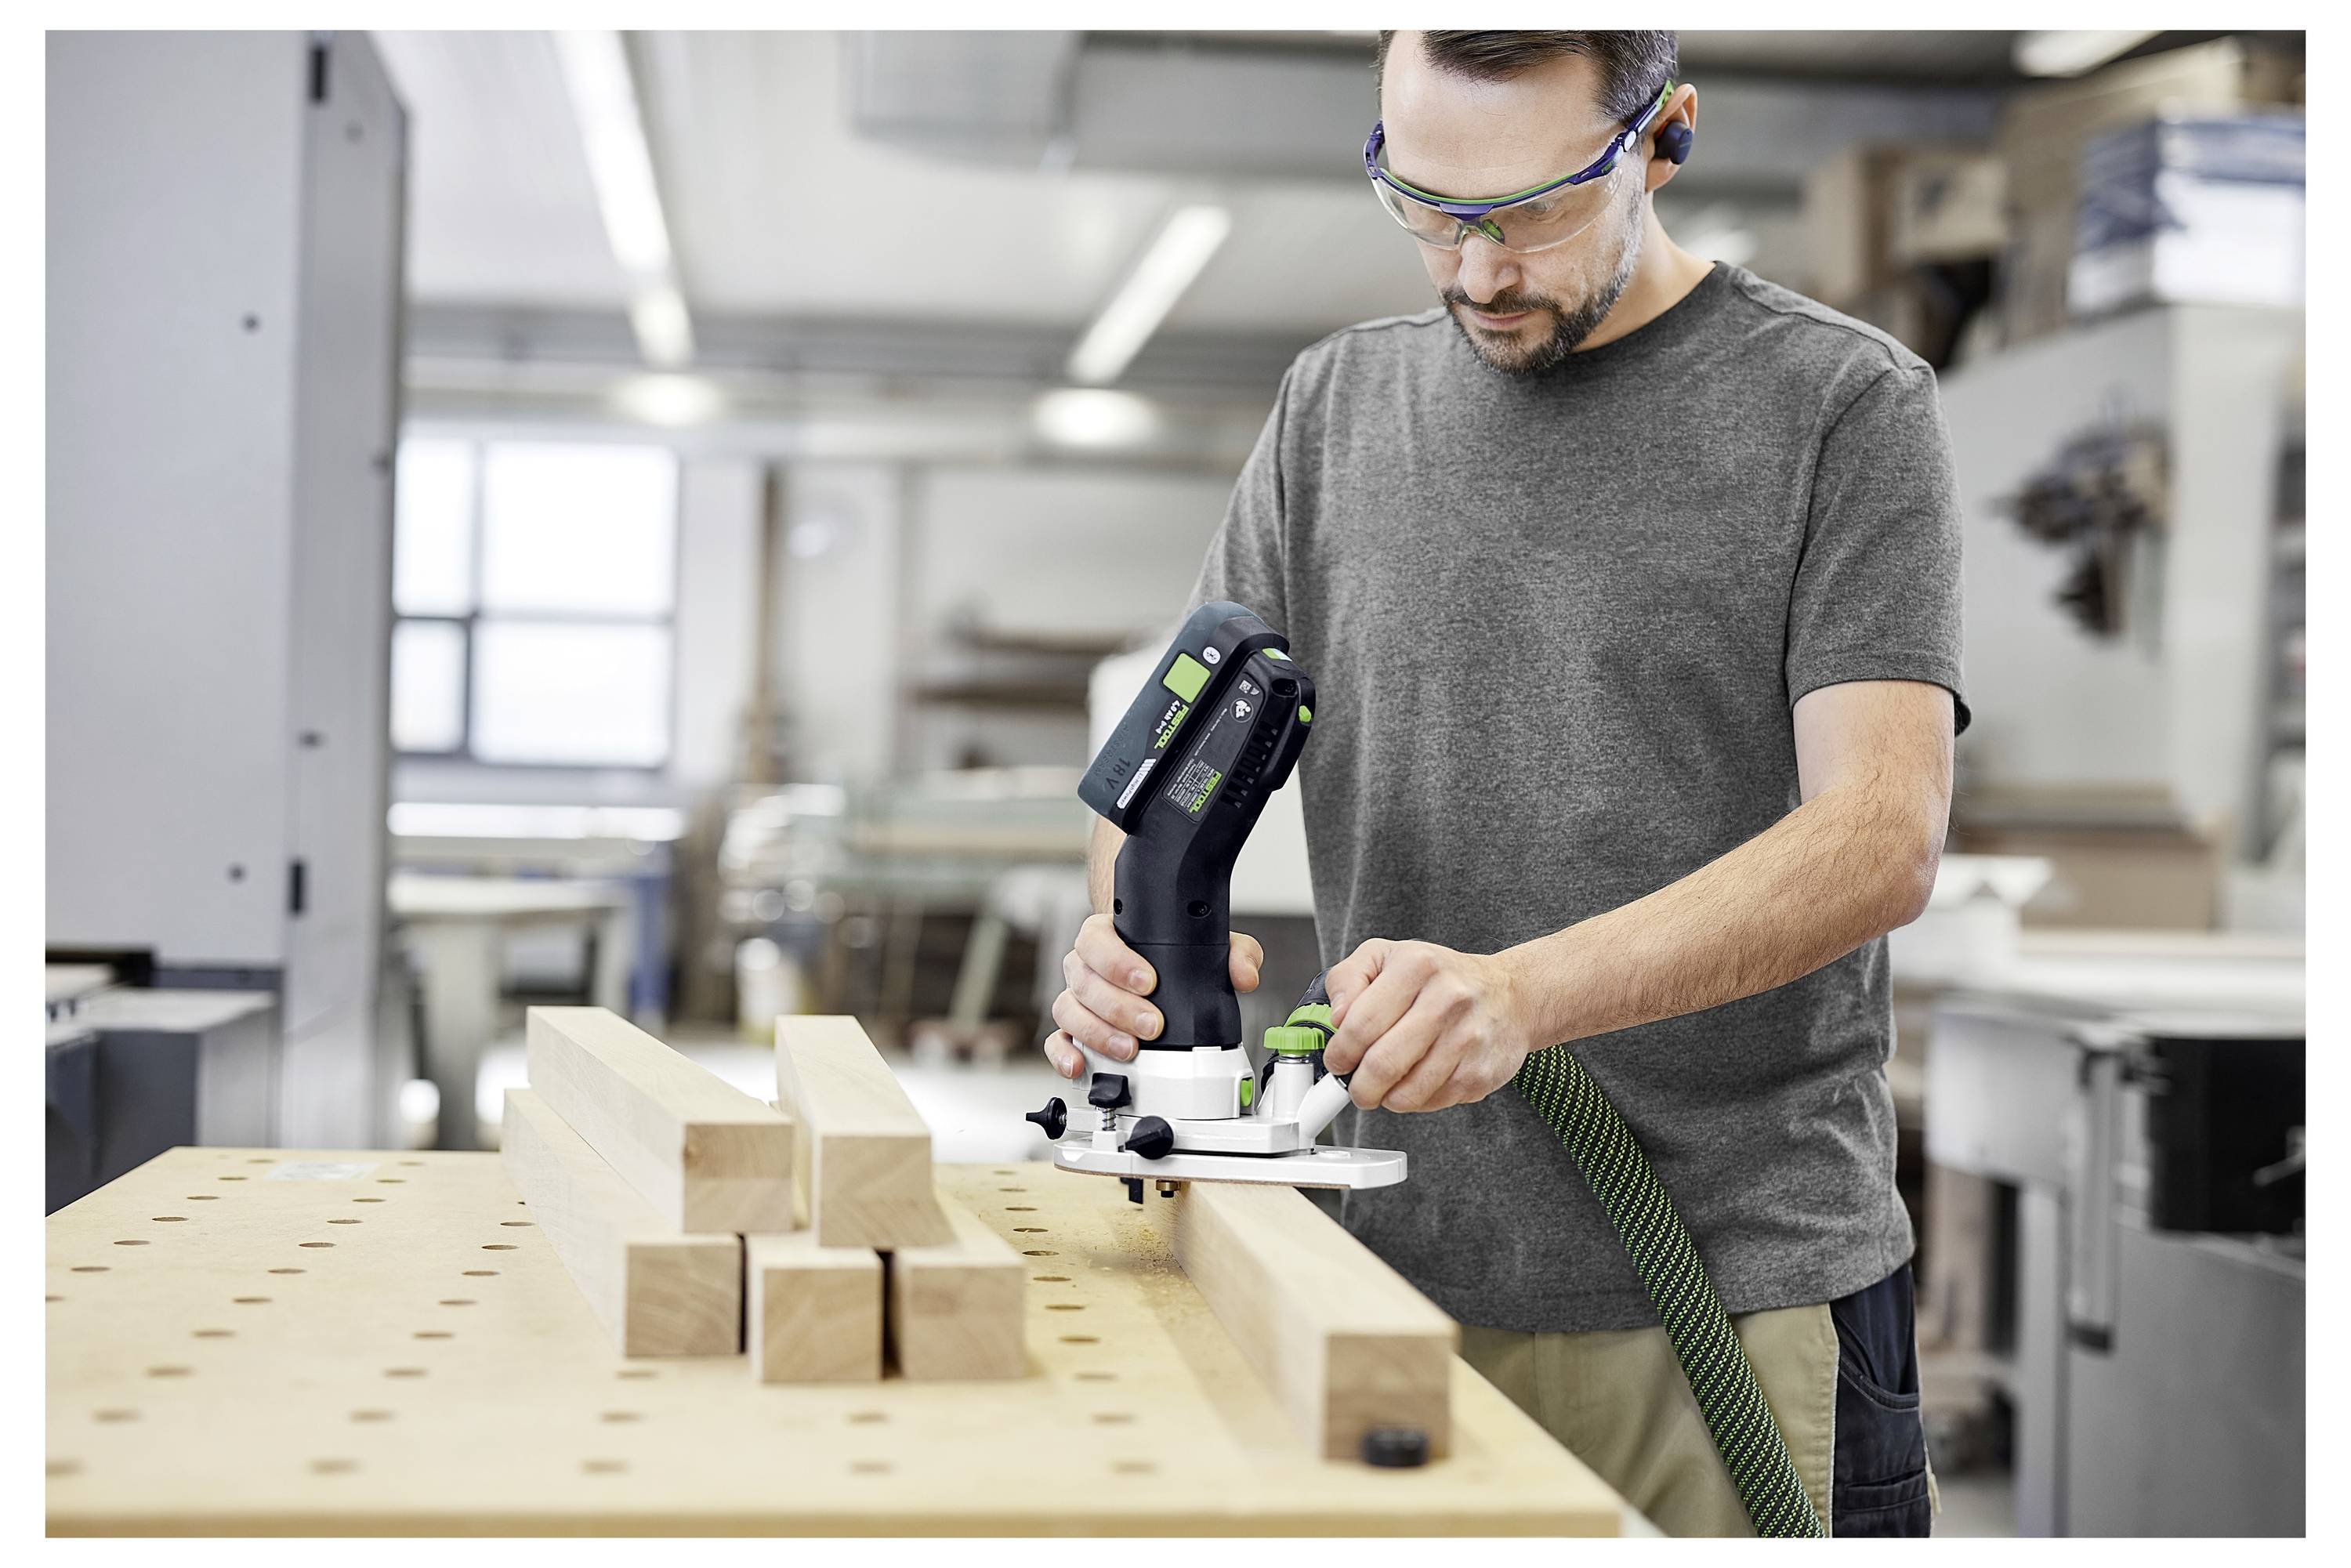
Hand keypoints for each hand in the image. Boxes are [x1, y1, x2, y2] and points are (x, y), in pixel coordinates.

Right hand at [1041, 914, 1262, 1079]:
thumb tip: (1244, 975)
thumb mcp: (1207, 945)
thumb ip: (1233, 952)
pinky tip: (1080, 1066)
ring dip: (1097, 1033)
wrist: (1151, 968)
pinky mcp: (1071, 1030)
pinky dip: (1064, 1055)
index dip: (1118, 961)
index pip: (1097, 940)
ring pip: (1069, 1011)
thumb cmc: (1169, 956)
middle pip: (1084, 980)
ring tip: (1130, 1049)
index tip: (1149, 981)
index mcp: (1108, 936)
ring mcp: (1077, 999)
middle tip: (1152, 1024)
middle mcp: (1085, 966)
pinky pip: (1056, 1040)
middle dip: (1118, 1007)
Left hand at [1323, 939, 1535, 1111]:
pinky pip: (1431, 1103)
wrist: (1511, 995)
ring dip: (1385, 1097)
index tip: (1337, 1061)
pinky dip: (1414, 1100)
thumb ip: (1348, 980)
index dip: (1339, 1052)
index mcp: (1417, 966)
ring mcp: (1468, 1039)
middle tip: (1355, 1086)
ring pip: (1406, 1093)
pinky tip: (1417, 1080)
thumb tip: (1336, 1019)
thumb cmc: (1439, 977)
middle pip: (1382, 1065)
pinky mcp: (1481, 1073)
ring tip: (1385, 1084)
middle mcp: (1447, 1000)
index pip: (1360, 1025)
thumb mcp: (1386, 956)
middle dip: (1358, 1086)